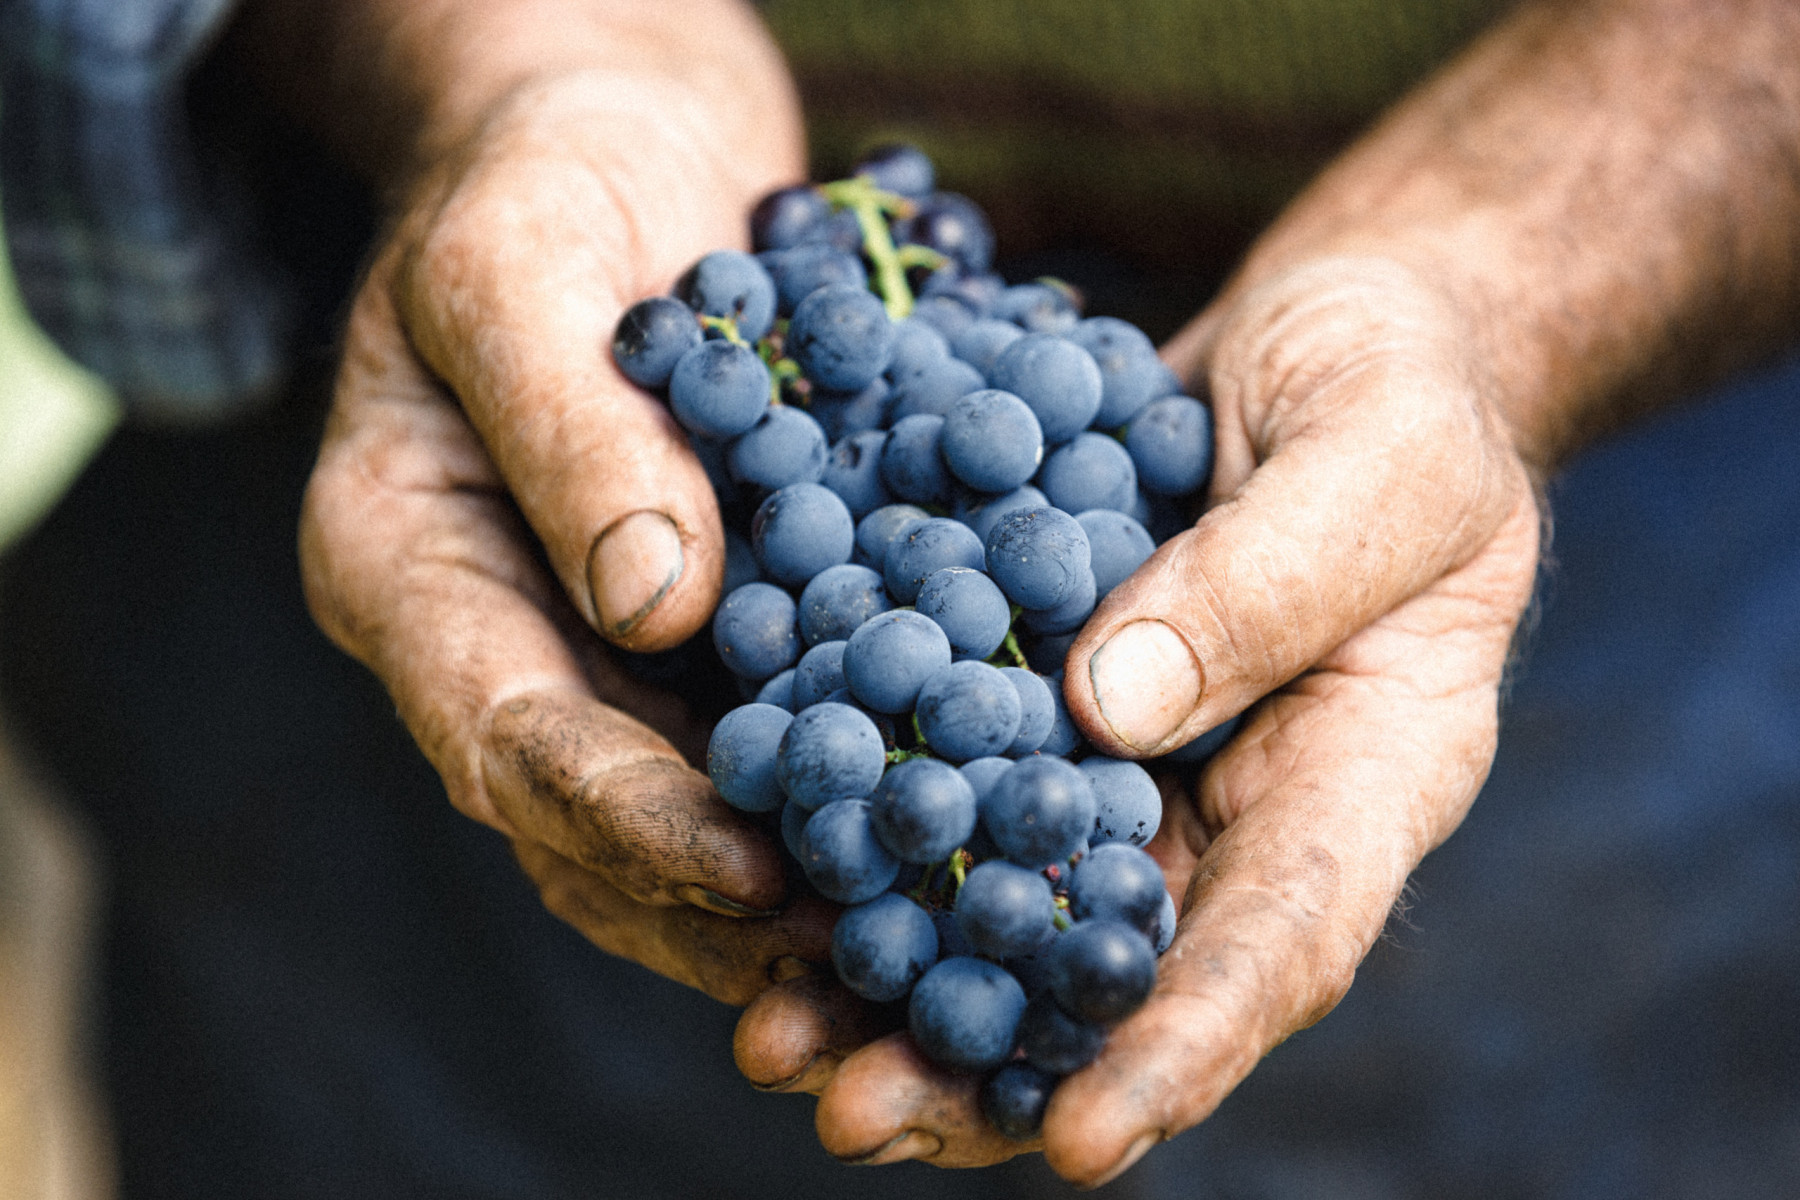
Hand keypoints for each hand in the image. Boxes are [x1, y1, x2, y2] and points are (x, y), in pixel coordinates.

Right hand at [297, 45, 831, 1004]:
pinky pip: (757, 742)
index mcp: (405, 564)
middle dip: (714, 898)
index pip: (502, 731)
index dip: (621, 816)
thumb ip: (569, 423)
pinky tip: (940, 833)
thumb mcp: (529, 259)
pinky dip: (835, 800)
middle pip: (585, 820)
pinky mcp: (696, 631)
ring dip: (782, 892)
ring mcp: (596, 645)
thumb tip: (655, 602)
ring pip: (674, 813)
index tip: (744, 869)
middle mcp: (495, 635)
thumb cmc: (545, 175)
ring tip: (905, 943)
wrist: (618, 145)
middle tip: (849, 958)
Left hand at [734, 255, 1541, 1176]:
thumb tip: (1108, 709)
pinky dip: (869, 836)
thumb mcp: (1378, 450)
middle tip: (854, 1117)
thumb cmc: (1400, 385)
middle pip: (1118, 964)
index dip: (1185, 1045)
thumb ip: (1272, 574)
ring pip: (1015, 901)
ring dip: (895, 979)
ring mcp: (1132, 756)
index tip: (1082, 1142)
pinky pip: (955, 781)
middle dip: (991, 1056)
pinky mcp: (1042, 694)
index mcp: (1364, 775)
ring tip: (771, 1042)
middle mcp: (1237, 801)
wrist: (1329, 340)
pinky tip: (764, 870)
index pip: (1286, 939)